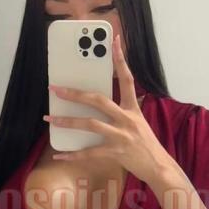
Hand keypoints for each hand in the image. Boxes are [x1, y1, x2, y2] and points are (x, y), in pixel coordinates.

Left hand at [43, 34, 176, 184]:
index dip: (120, 59)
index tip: (114, 41)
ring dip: (67, 122)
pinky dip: (72, 154)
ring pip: (90, 124)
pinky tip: (59, 154)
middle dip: (75, 94)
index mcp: (133, 108)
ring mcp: (121, 136)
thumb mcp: (138, 122)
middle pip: (98, 100)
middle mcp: (127, 119)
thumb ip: (122, 111)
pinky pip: (89, 153)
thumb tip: (98, 104)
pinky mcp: (115, 152)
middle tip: (56, 89)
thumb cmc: (146, 144)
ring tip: (50, 119)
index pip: (127, 79)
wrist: (159, 167)